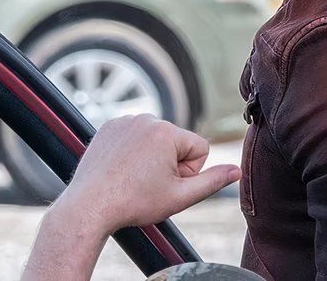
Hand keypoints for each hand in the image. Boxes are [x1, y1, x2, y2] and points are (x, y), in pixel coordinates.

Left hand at [25, 116, 238, 279]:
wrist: (89, 206)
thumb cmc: (134, 203)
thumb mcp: (180, 197)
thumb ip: (212, 182)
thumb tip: (237, 171)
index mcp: (168, 132)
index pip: (199, 148)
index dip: (189, 172)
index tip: (167, 184)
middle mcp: (147, 119)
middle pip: (177, 142)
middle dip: (170, 163)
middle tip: (148, 184)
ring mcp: (125, 120)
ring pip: (155, 140)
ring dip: (152, 157)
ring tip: (134, 178)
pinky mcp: (109, 125)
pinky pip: (135, 136)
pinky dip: (132, 152)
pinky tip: (122, 169)